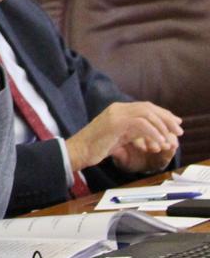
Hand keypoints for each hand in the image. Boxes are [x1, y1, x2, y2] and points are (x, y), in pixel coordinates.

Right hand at [68, 101, 182, 170]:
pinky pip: (141, 124)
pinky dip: (153, 133)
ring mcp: (116, 114)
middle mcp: (117, 108)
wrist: (79, 150)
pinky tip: (159, 142)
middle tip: (179, 130)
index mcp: (118, 109)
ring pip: (147, 114)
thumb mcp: (119, 136)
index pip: (146, 107)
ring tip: (170, 138)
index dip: (163, 114)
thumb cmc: (96, 146)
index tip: (176, 123)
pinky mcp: (116, 123)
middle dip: (167, 119)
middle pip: (149, 108)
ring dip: (162, 126)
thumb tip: (153, 134)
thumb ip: (133, 131)